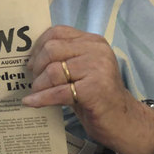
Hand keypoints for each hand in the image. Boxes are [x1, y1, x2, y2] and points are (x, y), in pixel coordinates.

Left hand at [22, 25, 153, 153]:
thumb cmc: (97, 97)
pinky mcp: (94, 89)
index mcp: (93, 41)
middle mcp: (97, 51)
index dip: (38, 46)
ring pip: (53, 71)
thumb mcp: (81, 71)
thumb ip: (63, 59)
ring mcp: (98, 69)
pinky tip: (31, 102)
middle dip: (37, 67)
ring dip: (39, 85)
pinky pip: (58, 92)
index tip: (31, 62)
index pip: (58, 32)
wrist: (124, 122)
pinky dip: (41, 98)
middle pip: (52, 49)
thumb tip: (29, 60)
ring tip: (35, 93)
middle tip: (33, 81)